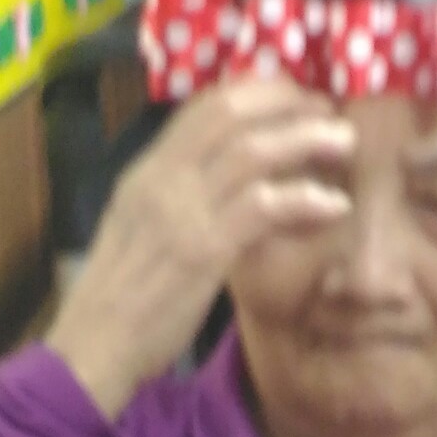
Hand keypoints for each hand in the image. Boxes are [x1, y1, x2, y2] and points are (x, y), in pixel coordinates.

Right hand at [47, 77, 353, 417]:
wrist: (93, 345)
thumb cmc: (123, 295)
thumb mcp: (143, 227)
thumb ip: (181, 195)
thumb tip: (232, 177)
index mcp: (147, 170)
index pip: (203, 106)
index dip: (258, 92)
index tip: (296, 96)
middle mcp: (162, 179)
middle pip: (231, 114)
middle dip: (287, 103)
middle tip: (328, 112)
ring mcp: (182, 212)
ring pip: (253, 152)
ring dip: (307, 140)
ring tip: (343, 144)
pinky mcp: (203, 250)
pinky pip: (263, 207)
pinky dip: (305, 198)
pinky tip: (333, 205)